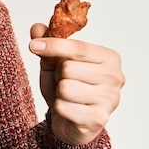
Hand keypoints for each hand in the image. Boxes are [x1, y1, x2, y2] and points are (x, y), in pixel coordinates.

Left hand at [29, 23, 124, 145]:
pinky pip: (63, 107)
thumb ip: (46, 43)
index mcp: (109, 58)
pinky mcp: (98, 119)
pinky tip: (69, 110)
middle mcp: (115, 77)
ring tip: (67, 96)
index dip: (53, 45)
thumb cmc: (67, 85)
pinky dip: (59, 108)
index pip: (77, 48)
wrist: (71, 120)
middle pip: (68, 68)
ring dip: (58, 93)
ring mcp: (110, 100)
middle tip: (64, 81)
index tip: (33, 45)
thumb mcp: (53, 62)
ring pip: (65, 88)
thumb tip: (36, 28)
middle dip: (58, 75)